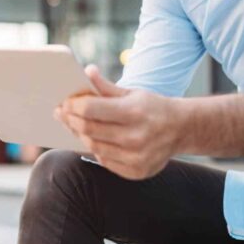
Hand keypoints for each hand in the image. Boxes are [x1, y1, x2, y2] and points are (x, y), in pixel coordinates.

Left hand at [54, 64, 183, 179]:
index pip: (91, 109)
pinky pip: (105, 161)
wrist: (182, 129)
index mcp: (134, 112)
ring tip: (73, 125)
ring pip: (94, 147)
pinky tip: (92, 139)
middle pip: (89, 129)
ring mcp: (136, 157)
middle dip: (70, 120)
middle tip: (61, 113)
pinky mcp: (136, 171)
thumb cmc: (152, 107)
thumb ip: (106, 86)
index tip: (64, 102)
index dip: (73, 105)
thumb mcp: (132, 92)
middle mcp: (135, 137)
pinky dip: (96, 149)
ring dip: (80, 135)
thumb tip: (87, 71)